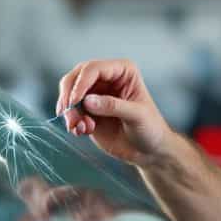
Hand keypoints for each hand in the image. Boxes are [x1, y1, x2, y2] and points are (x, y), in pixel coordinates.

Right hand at [56, 59, 170, 164]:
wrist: (149, 151)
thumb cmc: (151, 128)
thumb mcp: (137, 115)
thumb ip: (113, 106)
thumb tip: (88, 101)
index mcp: (122, 71)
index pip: (94, 69)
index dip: (81, 84)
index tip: (74, 102)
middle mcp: (106, 79)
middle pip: (76, 77)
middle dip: (69, 97)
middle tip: (69, 116)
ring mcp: (95, 95)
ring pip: (69, 95)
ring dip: (69, 112)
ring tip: (79, 128)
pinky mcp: (88, 112)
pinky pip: (71, 112)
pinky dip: (72, 121)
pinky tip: (82, 131)